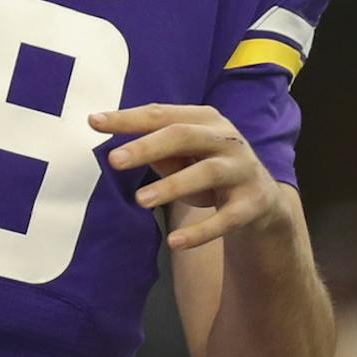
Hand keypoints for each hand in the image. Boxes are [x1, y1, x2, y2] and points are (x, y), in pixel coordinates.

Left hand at [92, 102, 284, 251]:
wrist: (263, 201)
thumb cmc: (209, 170)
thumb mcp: (184, 157)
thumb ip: (156, 150)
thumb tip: (117, 146)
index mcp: (205, 119)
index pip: (162, 114)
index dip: (128, 118)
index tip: (94, 122)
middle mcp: (226, 138)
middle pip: (184, 135)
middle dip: (148, 146)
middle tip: (114, 160)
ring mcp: (242, 169)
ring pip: (207, 172)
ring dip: (172, 186)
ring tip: (140, 200)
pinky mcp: (253, 203)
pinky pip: (226, 218)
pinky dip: (201, 231)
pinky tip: (174, 242)